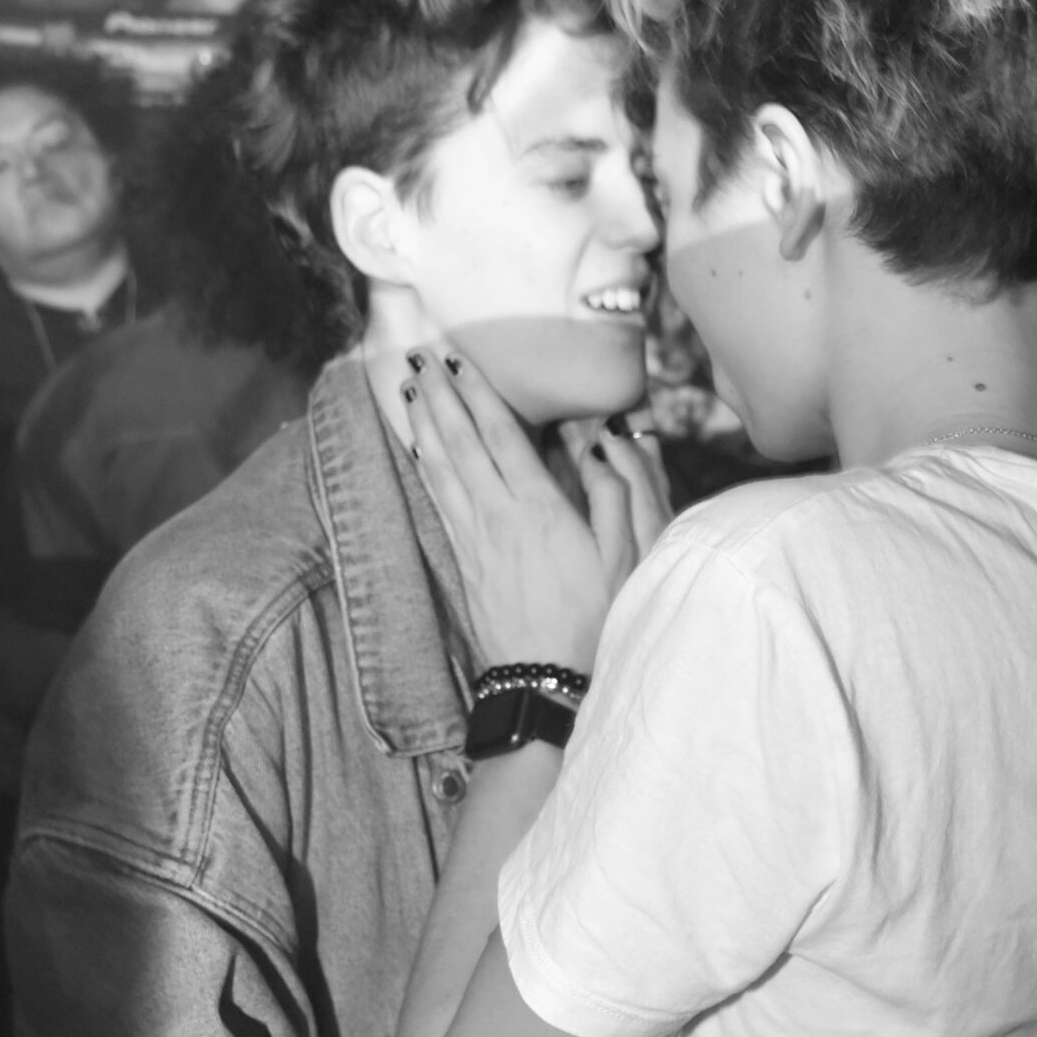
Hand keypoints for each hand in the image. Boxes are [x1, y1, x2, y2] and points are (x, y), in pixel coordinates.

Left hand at [408, 354, 663, 670]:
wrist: (547, 680)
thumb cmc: (595, 617)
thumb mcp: (626, 557)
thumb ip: (616, 494)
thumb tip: (597, 445)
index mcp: (539, 509)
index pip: (500, 436)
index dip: (477, 394)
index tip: (458, 361)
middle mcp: (498, 517)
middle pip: (460, 442)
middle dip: (438, 396)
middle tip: (420, 355)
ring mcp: (475, 540)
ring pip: (441, 468)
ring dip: (423, 424)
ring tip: (410, 389)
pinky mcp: (465, 562)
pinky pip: (439, 500)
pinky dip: (427, 467)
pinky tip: (420, 449)